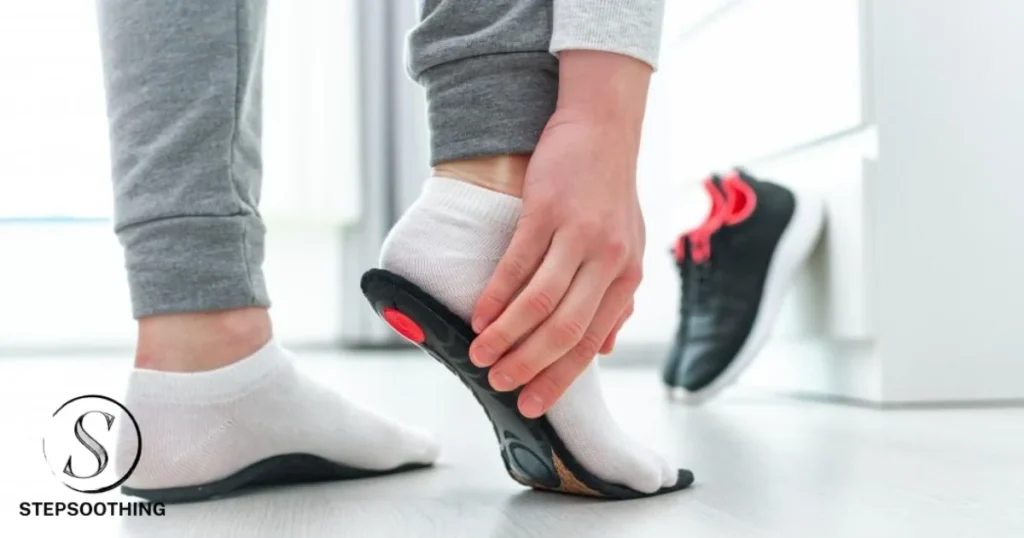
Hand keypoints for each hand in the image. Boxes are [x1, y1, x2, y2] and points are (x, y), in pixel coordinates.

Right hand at [468, 51, 651, 418]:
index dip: (559, 377)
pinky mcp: (547, 211)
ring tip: (480, 356)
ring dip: (505, 336)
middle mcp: (609, 261)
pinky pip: (518, 264)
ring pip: (539, 302)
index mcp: (628, 277)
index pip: (590, 340)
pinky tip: (480, 316)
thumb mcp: (628, 248)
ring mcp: (578, 235)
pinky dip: (496, 296)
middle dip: (529, 365)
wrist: (603, 130)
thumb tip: (605, 349)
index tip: (532, 404)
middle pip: (565, 329)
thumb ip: (617, 299)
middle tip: (499, 386)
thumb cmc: (610, 192)